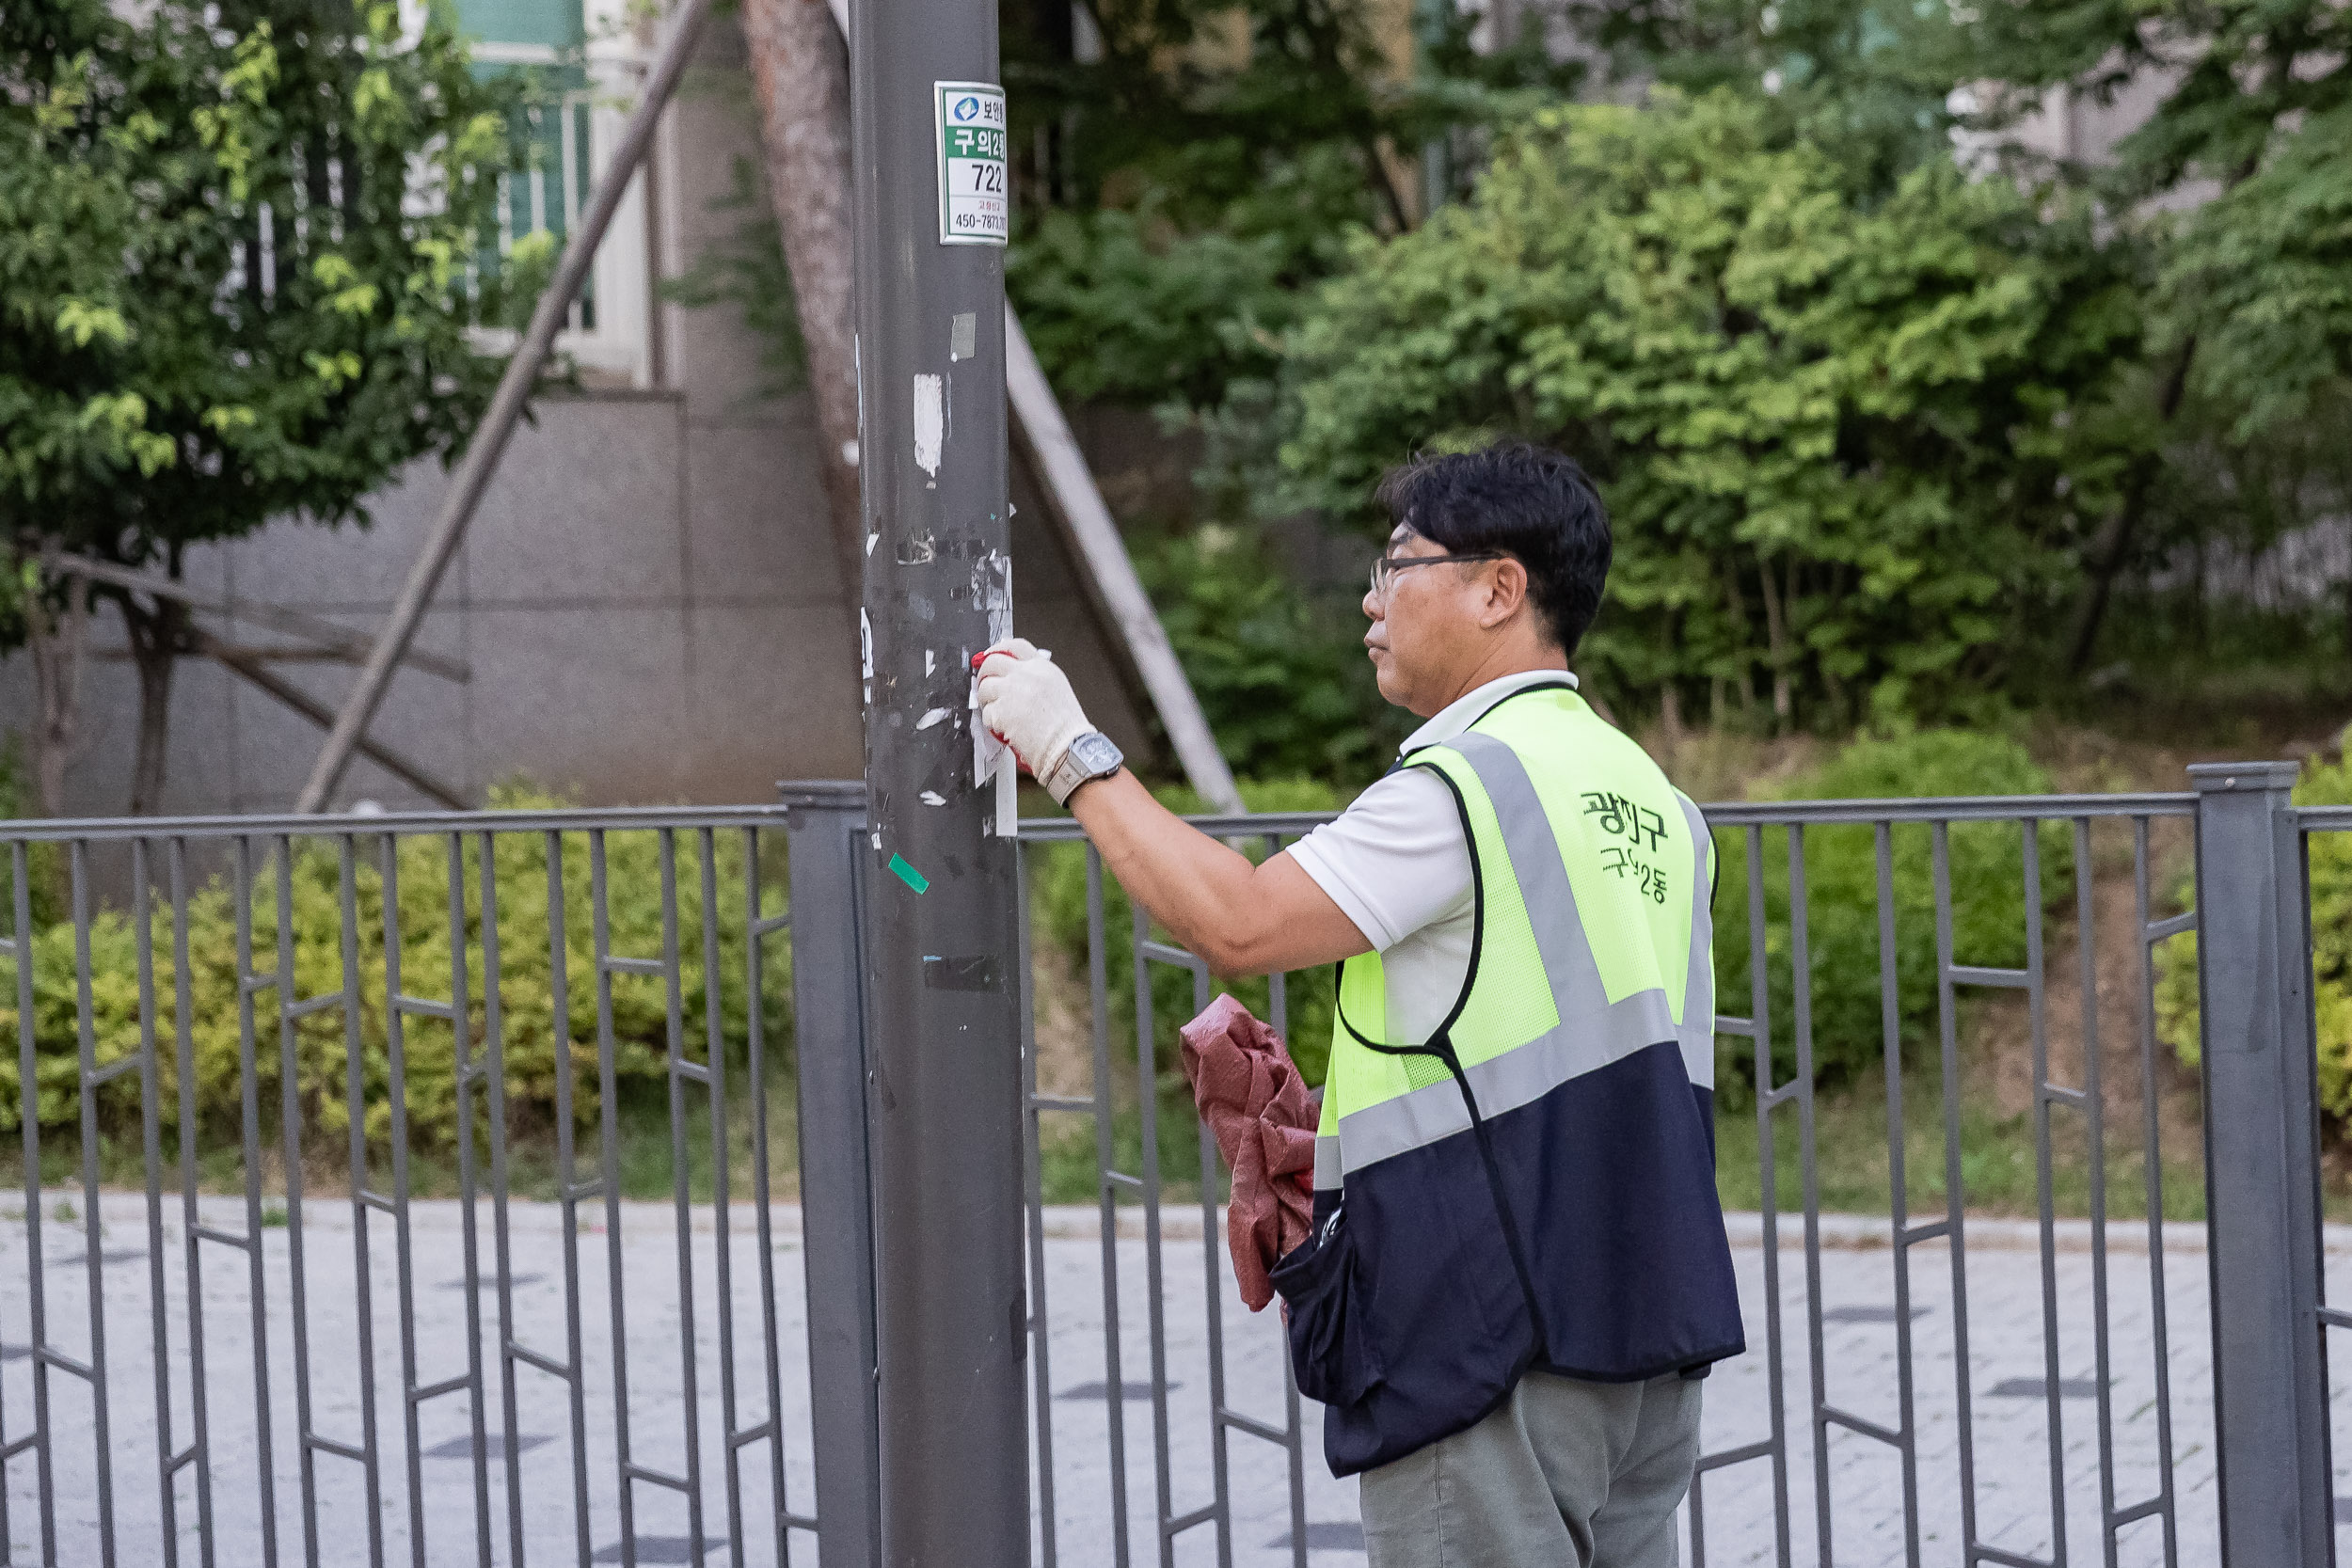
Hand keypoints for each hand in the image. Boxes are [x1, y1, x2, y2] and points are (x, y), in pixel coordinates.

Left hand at [975, 638, 1091, 781]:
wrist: (1067, 746)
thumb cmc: (1066, 726)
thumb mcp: (1057, 688)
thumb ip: (1035, 676)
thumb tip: (1014, 674)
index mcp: (1041, 667)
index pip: (1014, 646)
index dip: (997, 649)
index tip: (990, 655)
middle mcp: (1025, 674)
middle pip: (992, 662)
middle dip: (984, 674)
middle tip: (986, 684)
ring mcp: (1011, 691)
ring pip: (984, 687)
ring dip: (987, 699)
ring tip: (997, 711)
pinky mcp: (1000, 711)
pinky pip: (986, 712)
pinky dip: (992, 721)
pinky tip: (1005, 727)